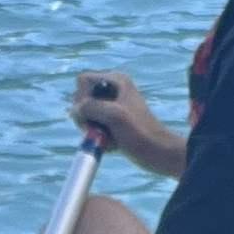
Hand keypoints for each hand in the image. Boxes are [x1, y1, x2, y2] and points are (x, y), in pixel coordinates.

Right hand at [68, 70, 183, 178]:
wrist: (159, 153)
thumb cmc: (141, 133)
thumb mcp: (114, 115)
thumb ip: (91, 107)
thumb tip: (74, 109)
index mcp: (115, 80)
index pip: (83, 80)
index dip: (82, 98)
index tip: (94, 114)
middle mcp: (112, 89)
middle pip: (81, 98)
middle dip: (86, 117)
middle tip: (100, 129)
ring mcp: (111, 106)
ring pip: (85, 115)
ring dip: (92, 129)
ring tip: (108, 139)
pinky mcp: (112, 123)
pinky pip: (93, 127)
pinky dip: (98, 137)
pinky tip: (111, 144)